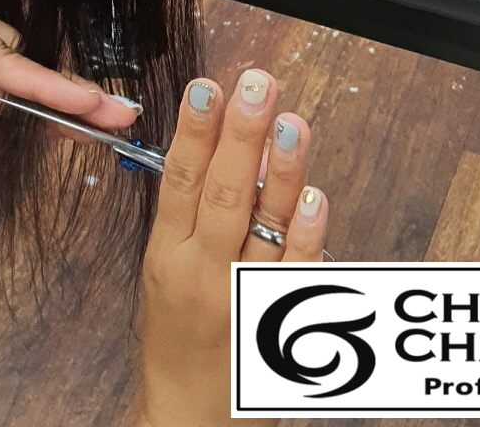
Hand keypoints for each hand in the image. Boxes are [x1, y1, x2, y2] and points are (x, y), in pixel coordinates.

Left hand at [0, 0, 139, 132]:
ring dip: (42, 99)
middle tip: (117, 120)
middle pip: (17, 63)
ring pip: (2, 73)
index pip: (4, 55)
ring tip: (90, 125)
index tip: (95, 105)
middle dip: (65, 93)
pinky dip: (6, 101)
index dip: (51, 84)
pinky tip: (28, 118)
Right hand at [135, 69, 327, 426]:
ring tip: (292, 121)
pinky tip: (317, 195)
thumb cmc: (175, 343)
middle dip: (241, 133)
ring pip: (264, 225)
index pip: (180, 179)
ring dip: (281, 170)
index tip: (207, 87)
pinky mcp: (280, 326)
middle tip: (257, 85)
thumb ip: (187, 213)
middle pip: (223, 193)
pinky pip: (299, 273)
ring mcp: (244, 301)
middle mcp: (204, 274)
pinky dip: (309, 233)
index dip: (195, 130)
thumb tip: (216, 145)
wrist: (190, 423)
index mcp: (167, 256)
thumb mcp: (162, 271)